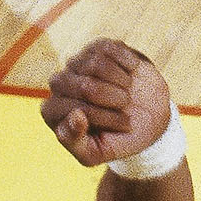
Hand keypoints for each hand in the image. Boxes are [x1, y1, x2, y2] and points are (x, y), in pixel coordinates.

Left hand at [40, 38, 172, 166]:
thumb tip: (75, 115)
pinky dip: (128, 65)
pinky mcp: (97, 48)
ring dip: (122, 83)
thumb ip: (75, 141)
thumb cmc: (117, 139)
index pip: (75, 109)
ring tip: (127, 93)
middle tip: (126, 108)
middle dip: (114, 100)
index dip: (105, 117)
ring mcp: (77, 63)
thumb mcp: (95, 153)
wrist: (147, 119)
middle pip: (86, 86)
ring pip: (98, 65)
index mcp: (52, 111)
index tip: (123, 126)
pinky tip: (130, 75)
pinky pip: (111, 49)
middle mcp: (59, 84)